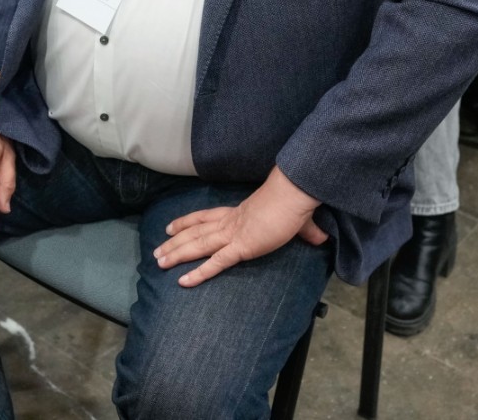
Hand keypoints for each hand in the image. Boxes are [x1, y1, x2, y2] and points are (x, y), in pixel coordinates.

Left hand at [154, 167, 326, 287]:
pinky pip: (215, 263)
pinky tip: (183, 281)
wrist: (294, 196)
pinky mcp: (241, 247)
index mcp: (238, 213)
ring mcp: (233, 235)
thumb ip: (306, 231)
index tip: (170, 226)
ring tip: (159, 262)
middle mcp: (229, 223)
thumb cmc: (294, 204)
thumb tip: (321, 237)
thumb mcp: (295, 220)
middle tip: (156, 252)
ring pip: (197, 246)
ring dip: (177, 254)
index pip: (205, 217)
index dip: (186, 222)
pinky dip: (198, 273)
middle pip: (195, 232)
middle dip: (174, 242)